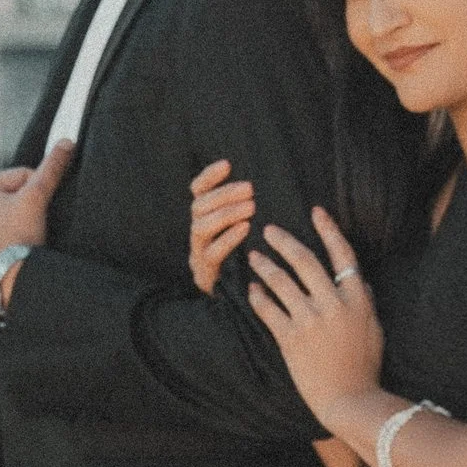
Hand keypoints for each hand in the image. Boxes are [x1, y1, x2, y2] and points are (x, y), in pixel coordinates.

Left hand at [0, 141, 73, 294]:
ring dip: (24, 224)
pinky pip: (6, 235)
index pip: (22, 175)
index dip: (38, 190)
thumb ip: (52, 168)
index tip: (39, 211)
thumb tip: (67, 141)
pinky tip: (20, 250)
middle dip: (30, 208)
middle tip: (34, 227)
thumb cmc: (17, 237)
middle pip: (16, 195)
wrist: (6, 285)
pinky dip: (16, 239)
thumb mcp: (37, 198)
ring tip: (27, 240)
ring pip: (12, 216)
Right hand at [189, 159, 256, 293]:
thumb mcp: (248, 230)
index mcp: (206, 219)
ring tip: (250, 208)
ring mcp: (198, 255)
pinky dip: (228, 238)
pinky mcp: (205, 275)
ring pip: (201, 227)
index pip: (198, 191)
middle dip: (224, 194)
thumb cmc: (249, 258)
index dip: (209, 176)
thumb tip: (268, 181)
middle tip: (249, 188)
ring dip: (226, 214)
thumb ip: (249, 209)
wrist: (238, 302)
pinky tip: (245, 229)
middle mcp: (198, 235)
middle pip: (199, 207)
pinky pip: (211, 253)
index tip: (228, 164)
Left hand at [245, 209, 381, 435]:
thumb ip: (364, 300)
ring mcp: (310, 321)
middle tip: (269, 230)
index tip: (316, 211)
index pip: (342, 255)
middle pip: (305, 261)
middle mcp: (333, 304)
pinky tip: (252, 289)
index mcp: (357, 299)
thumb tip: (357, 279)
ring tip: (254, 256)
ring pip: (281, 282)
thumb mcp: (374, 328)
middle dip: (284, 241)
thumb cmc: (365, 366)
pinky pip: (269, 311)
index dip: (328, 230)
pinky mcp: (290, 339)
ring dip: (265, 266)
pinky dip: (258, 297)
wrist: (349, 400)